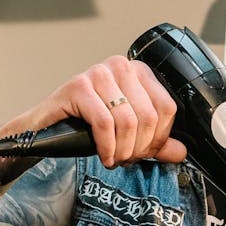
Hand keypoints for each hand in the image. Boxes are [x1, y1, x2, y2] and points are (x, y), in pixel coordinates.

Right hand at [0, 56, 187, 167]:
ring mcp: (98, 73)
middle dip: (138, 147)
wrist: (45, 130)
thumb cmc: (85, 127)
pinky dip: (107, 146)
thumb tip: (181, 152)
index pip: (167, 108)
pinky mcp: (78, 86)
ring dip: (122, 150)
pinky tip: (103, 155)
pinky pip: (104, 123)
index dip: (157, 138)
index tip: (142, 153)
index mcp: (138, 72)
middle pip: (149, 117)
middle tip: (125, 159)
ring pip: (128, 121)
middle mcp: (120, 66)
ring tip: (113, 158)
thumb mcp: (126, 135)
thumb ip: (154, 142)